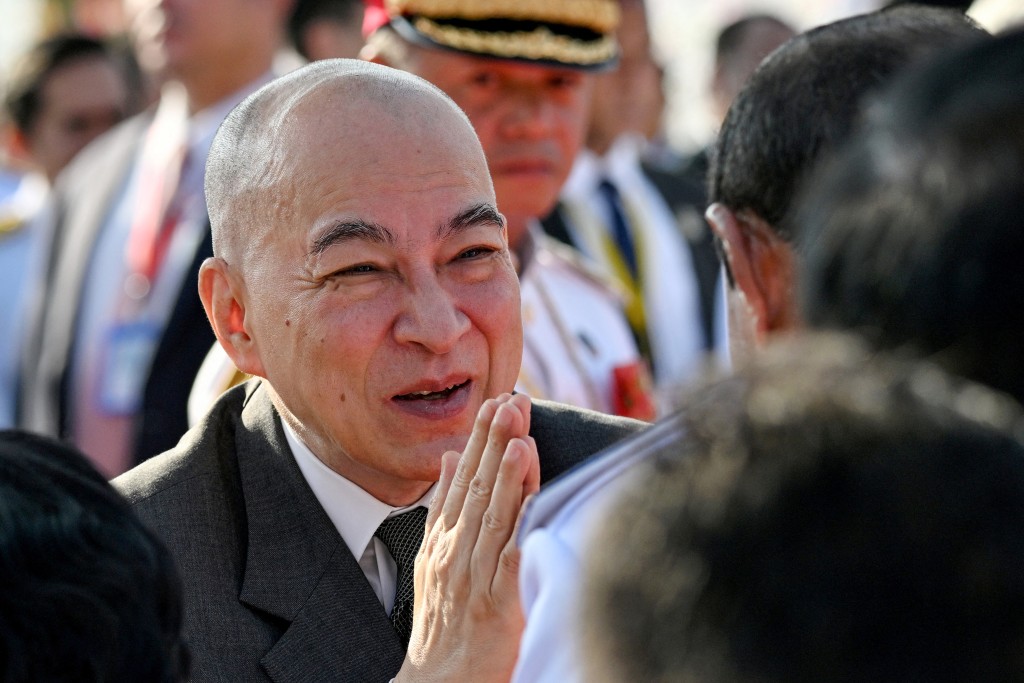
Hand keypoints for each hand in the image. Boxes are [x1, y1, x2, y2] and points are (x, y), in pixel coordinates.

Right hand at [395, 393, 539, 681]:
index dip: (479, 438)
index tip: (495, 401)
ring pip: (492, 514)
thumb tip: (450, 458)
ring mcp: (475, 574)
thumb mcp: (430, 558)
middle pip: (477, 486)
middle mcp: (456, 549)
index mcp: (443, 536)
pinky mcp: (497, 602)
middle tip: (509, 402)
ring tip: (519, 435)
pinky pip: (511, 555)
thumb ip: (442, 507)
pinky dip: (519, 523)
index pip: (462, 476)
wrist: (439, 682)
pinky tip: (531, 497)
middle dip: (494, 442)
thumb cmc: (441, 621)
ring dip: (506, 473)